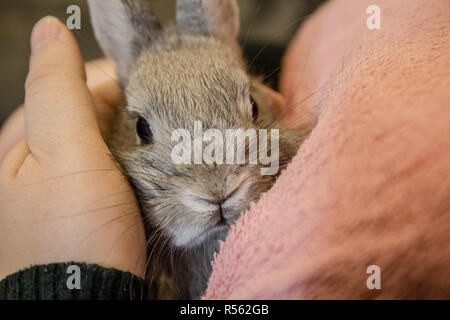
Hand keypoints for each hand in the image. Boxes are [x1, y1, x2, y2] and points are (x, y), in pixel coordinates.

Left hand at [0, 17, 145, 279]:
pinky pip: (118, 172)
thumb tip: (51, 30)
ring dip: (137, 141)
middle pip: (91, 115)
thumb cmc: (72, 234)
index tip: (154, 88)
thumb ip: (58, 89)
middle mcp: (40, 163)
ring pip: (109, 144)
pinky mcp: (93, 208)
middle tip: (168, 123)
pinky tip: (158, 171)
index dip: (114, 80)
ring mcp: (69, 188)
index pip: (71, 85)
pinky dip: (139, 166)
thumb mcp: (63, 152)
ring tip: (170, 146)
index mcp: (22, 142)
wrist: (88, 302)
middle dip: (129, 114)